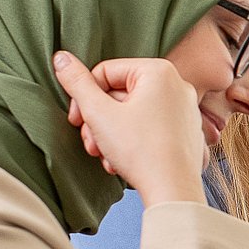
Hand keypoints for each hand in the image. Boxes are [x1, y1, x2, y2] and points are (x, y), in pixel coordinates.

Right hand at [54, 52, 206, 206]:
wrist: (173, 191)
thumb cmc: (139, 150)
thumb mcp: (98, 113)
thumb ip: (77, 83)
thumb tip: (61, 57)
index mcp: (158, 71)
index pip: (105, 72)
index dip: (84, 97)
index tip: (76, 121)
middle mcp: (178, 84)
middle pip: (119, 94)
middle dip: (98, 121)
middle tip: (90, 143)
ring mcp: (186, 108)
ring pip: (133, 113)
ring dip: (110, 135)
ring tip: (105, 156)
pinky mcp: (187, 130)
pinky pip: (150, 127)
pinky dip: (132, 142)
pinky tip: (121, 161)